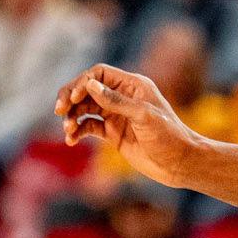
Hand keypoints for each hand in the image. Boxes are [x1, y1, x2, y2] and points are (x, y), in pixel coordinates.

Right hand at [54, 64, 197, 183]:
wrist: (179, 163)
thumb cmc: (169, 136)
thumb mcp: (143, 116)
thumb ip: (115, 101)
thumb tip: (89, 85)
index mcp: (132, 86)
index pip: (99, 74)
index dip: (83, 83)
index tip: (73, 99)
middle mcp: (122, 97)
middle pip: (88, 89)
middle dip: (71, 98)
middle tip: (59, 110)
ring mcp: (116, 115)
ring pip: (85, 109)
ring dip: (72, 117)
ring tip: (67, 130)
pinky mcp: (112, 133)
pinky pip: (88, 127)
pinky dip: (77, 132)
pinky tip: (71, 140)